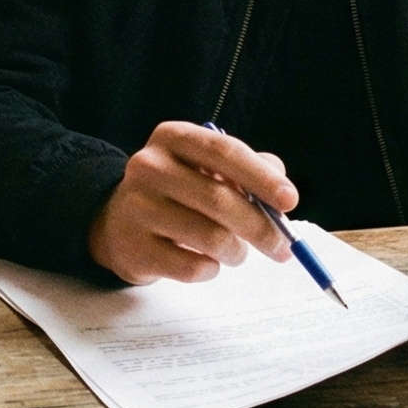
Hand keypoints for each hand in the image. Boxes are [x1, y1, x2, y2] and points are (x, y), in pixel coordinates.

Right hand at [85, 122, 296, 285]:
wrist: (117, 222)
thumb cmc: (176, 192)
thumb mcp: (206, 168)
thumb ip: (248, 170)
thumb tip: (281, 191)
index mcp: (172, 137)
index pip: (224, 151)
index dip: (261, 177)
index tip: (290, 201)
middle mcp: (148, 166)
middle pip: (219, 198)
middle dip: (261, 227)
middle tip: (283, 247)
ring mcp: (136, 207)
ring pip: (210, 237)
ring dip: (237, 252)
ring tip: (237, 253)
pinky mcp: (133, 248)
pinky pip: (191, 267)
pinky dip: (211, 270)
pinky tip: (208, 263)